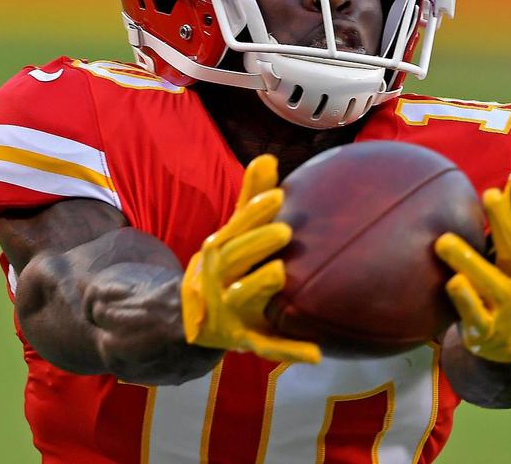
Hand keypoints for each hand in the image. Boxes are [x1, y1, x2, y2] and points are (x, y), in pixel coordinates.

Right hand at [181, 154, 319, 363]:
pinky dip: (289, 350)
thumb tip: (267, 157)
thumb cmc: (226, 267)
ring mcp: (228, 312)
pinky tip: (316, 353)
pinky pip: (266, 346)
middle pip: (233, 259)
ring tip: (280, 274)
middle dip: (255, 244)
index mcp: (219, 251)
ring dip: (258, 286)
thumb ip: (249, 202)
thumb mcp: (233, 235)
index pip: (235, 228)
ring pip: (240, 298)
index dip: (253, 213)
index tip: (278, 196)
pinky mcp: (243, 341)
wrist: (193, 321)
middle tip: (285, 231)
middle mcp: (218, 280)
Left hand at [435, 152, 510, 365]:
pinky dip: (465, 300)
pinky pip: (474, 314)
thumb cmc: (509, 276)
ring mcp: (507, 307)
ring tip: (444, 241)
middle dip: (504, 222)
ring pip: (490, 282)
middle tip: (489, 195)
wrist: (508, 340)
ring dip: (469, 261)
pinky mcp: (486, 329)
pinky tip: (451, 282)